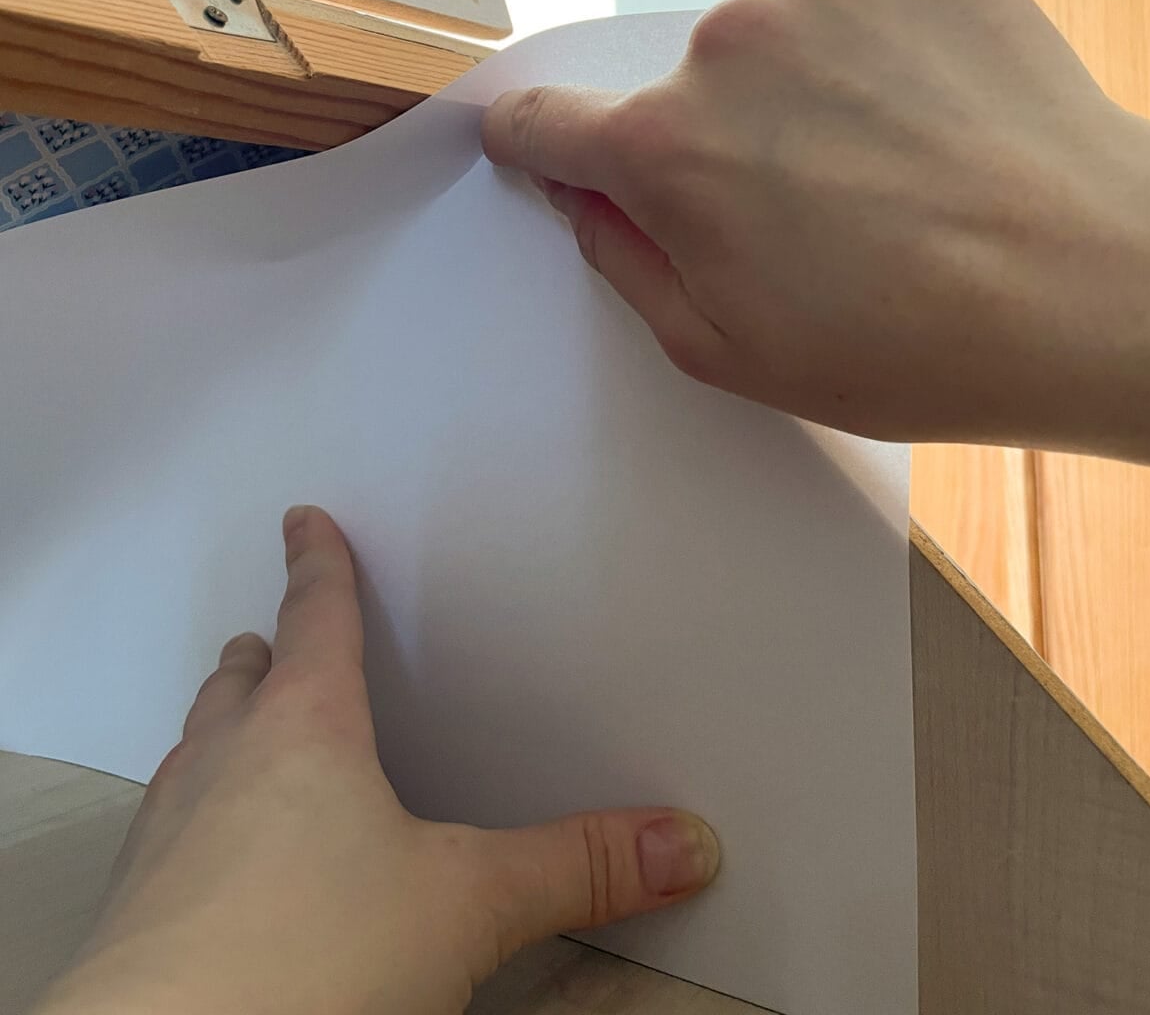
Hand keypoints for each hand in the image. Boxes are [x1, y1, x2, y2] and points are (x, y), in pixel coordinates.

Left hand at [36, 507, 718, 1014]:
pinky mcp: (138, 907)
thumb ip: (574, 867)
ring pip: (195, 748)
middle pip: (240, 681)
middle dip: (260, 655)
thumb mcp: (467, 904)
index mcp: (304, 728)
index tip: (304, 522)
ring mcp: (167, 832)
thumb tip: (679, 841)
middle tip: (269, 638)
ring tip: (244, 733)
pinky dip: (193, 814)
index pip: (314, 618)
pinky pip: (165, 826)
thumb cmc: (304, 960)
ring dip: (221, 730)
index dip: (316, 564)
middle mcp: (223, 762)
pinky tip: (217, 858)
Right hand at [484, 0, 1149, 460]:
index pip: (545, 118)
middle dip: (725, 143)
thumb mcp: (729, 353)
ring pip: (790, 44)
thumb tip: (592, 201)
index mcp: (667, 146)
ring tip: (897, 181)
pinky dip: (900, 62)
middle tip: (809, 219)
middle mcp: (734, 45)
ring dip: (818, 98)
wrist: (1101, 294)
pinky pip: (881, 11)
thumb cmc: (921, 344)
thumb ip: (628, 264)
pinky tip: (948, 134)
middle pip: (689, 87)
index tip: (549, 147)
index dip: (541, 143)